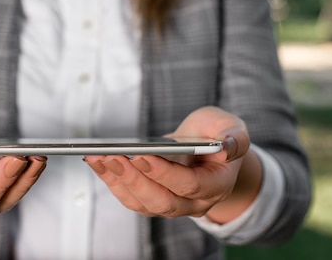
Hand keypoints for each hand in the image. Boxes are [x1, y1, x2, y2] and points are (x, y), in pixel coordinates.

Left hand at [84, 106, 261, 222]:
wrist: (209, 148)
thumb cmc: (218, 134)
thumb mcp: (233, 127)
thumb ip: (236, 137)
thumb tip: (228, 146)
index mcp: (216, 185)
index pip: (188, 185)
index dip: (164, 173)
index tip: (141, 155)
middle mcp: (194, 203)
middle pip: (161, 201)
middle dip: (133, 179)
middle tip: (111, 157)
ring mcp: (173, 205)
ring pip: (141, 203)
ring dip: (116, 181)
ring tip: (96, 157)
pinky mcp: (153, 200)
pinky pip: (130, 197)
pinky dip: (112, 181)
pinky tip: (97, 162)